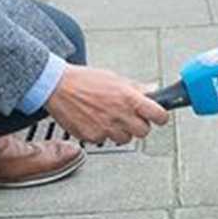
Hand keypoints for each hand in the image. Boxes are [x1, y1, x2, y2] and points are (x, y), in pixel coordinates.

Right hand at [45, 65, 168, 144]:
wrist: (57, 86)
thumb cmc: (84, 80)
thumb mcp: (115, 78)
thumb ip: (136, 88)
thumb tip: (153, 90)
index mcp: (129, 98)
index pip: (159, 115)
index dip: (160, 116)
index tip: (158, 116)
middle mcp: (119, 115)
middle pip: (144, 131)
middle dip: (139, 125)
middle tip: (130, 117)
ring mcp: (106, 128)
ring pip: (125, 139)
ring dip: (121, 131)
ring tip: (109, 117)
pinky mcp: (92, 136)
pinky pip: (105, 140)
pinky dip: (102, 133)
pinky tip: (95, 121)